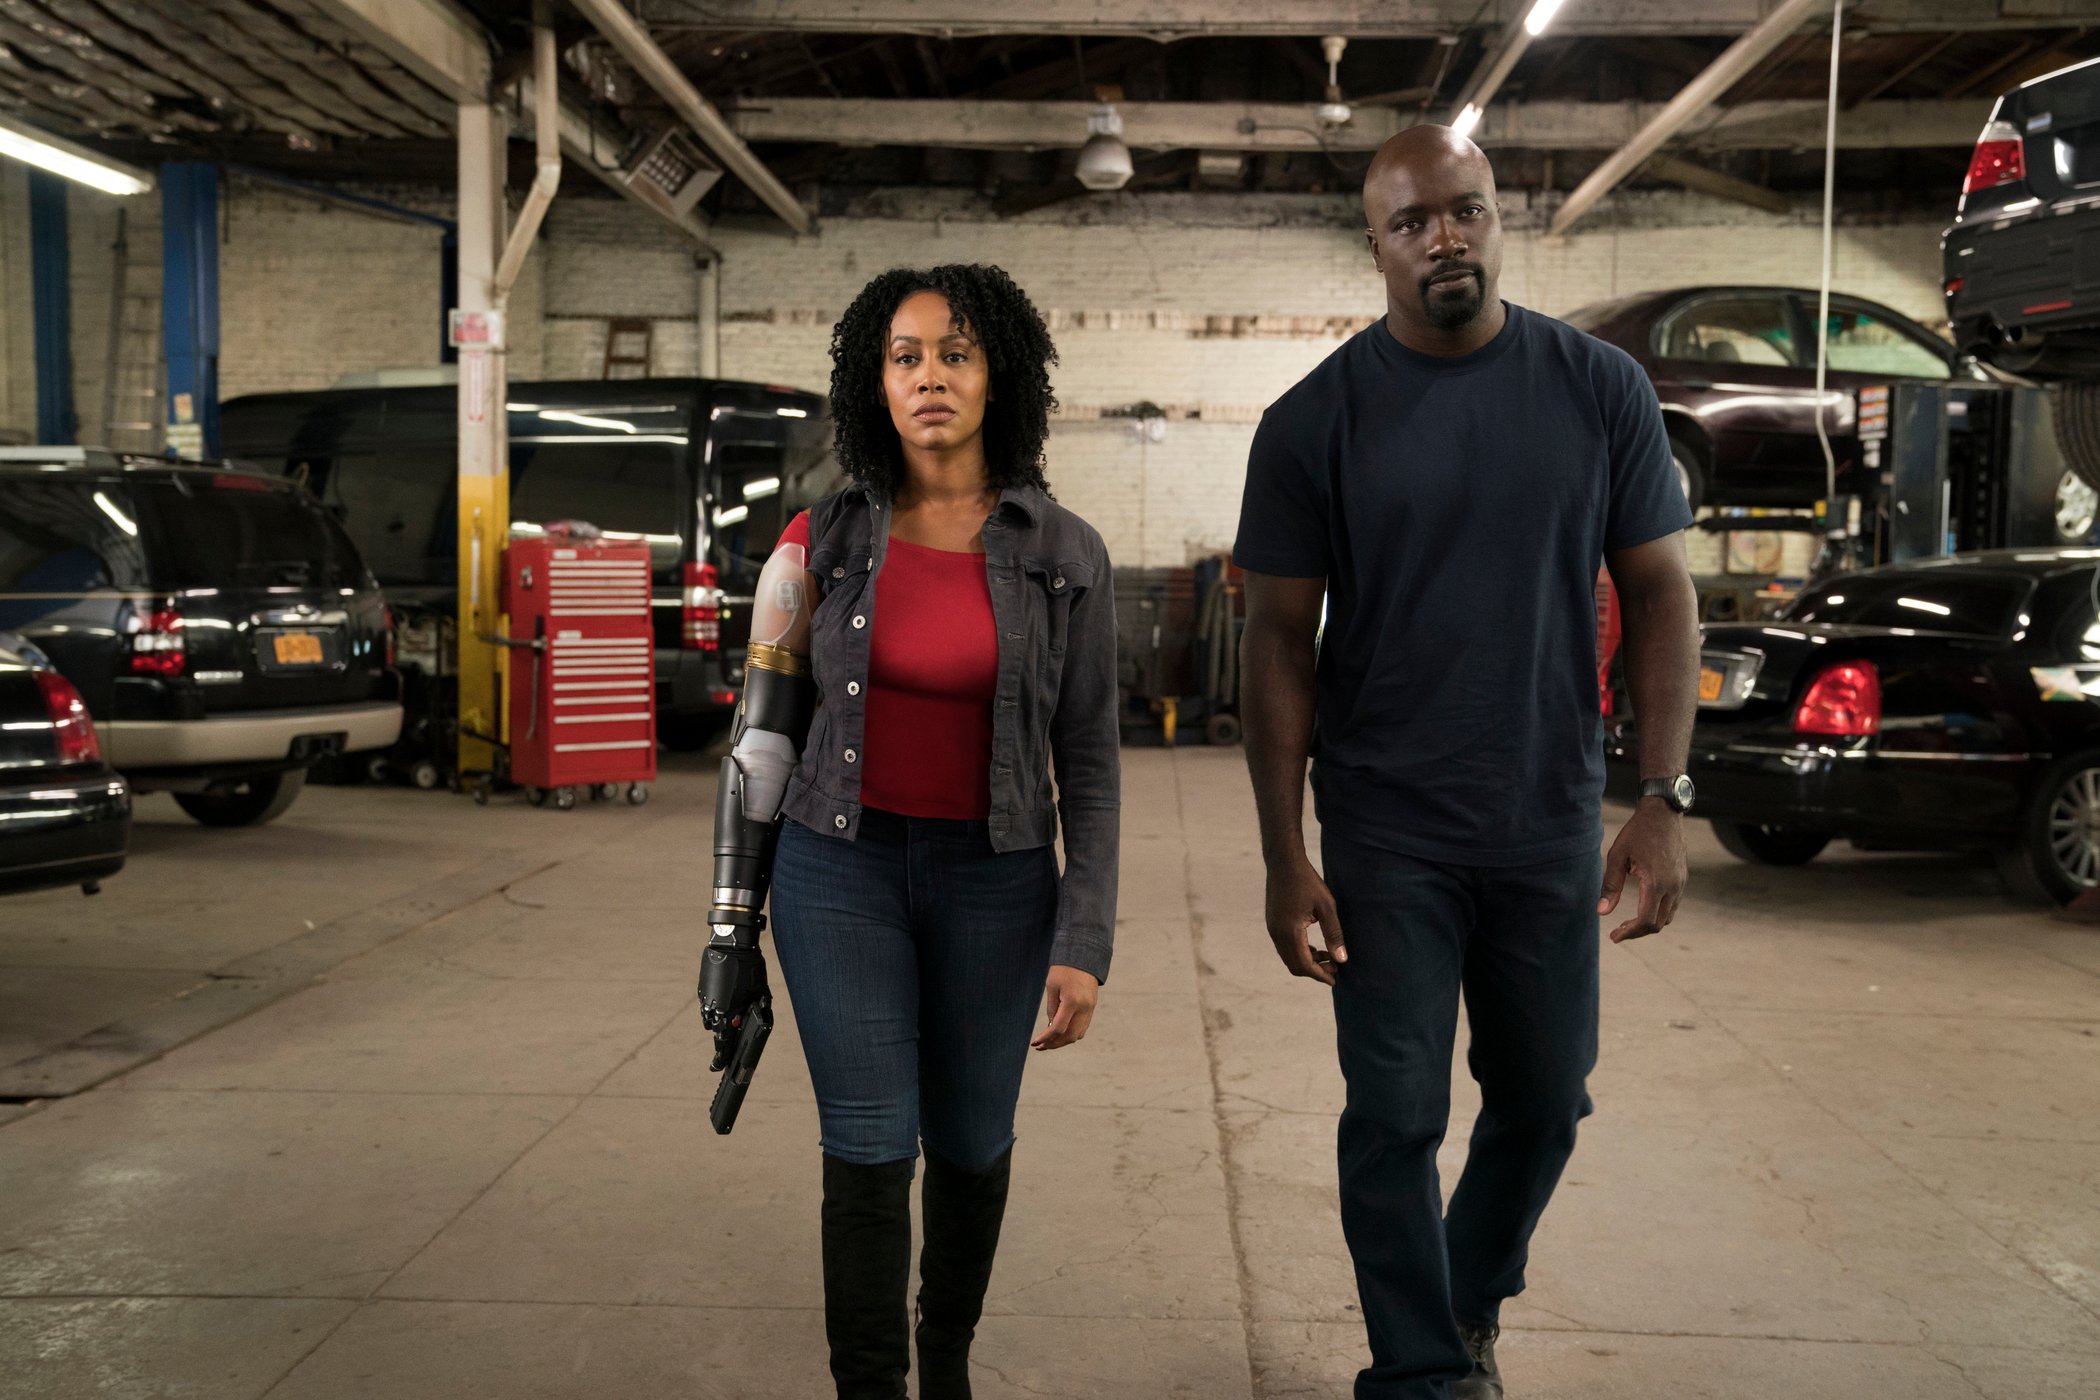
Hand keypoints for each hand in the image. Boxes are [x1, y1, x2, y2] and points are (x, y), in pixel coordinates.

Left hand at [1034, 965, 1098, 1050]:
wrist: (1084, 956)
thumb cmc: (1064, 969)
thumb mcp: (1052, 986)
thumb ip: (1052, 1008)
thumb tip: (1051, 1026)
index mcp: (1072, 1002)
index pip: (1058, 1028)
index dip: (1046, 1038)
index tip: (1035, 1042)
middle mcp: (1084, 1008)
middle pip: (1070, 1036)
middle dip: (1054, 1044)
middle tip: (1040, 1046)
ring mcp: (1090, 1009)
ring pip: (1078, 1035)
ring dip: (1063, 1041)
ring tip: (1049, 1042)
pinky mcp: (1092, 1007)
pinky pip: (1083, 1027)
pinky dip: (1071, 1033)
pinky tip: (1060, 1033)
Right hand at [1264, 855, 1345, 984]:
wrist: (1283, 862)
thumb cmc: (1307, 881)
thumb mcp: (1326, 906)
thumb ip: (1334, 934)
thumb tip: (1342, 959)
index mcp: (1290, 932)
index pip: (1305, 965)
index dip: (1320, 975)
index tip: (1335, 980)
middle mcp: (1277, 934)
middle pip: (1295, 966)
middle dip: (1315, 971)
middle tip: (1335, 968)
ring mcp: (1272, 929)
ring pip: (1289, 957)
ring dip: (1307, 962)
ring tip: (1328, 956)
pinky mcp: (1272, 924)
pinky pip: (1285, 947)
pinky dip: (1299, 952)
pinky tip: (1314, 946)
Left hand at [1599, 800, 1687, 942]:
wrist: (1664, 813)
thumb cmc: (1637, 832)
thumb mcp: (1617, 856)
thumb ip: (1610, 886)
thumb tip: (1602, 913)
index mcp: (1656, 883)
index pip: (1646, 921)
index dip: (1629, 933)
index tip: (1614, 937)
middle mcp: (1673, 887)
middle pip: (1658, 924)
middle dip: (1637, 932)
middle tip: (1617, 932)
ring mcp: (1680, 884)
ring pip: (1667, 917)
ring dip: (1649, 924)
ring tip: (1628, 923)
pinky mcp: (1683, 879)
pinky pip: (1673, 905)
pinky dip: (1658, 913)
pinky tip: (1642, 908)